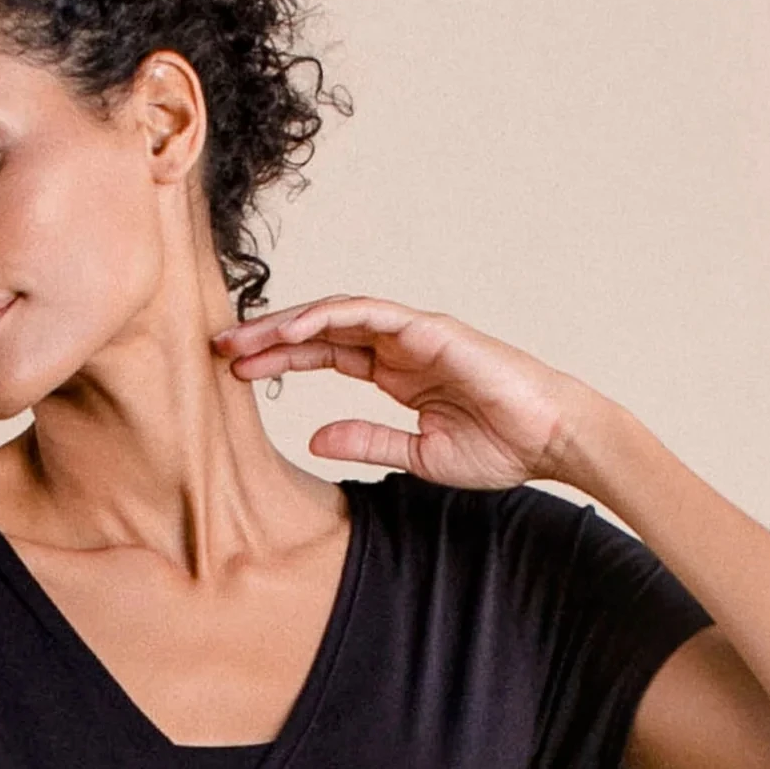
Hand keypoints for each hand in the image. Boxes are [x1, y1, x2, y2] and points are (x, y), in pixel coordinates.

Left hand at [211, 294, 600, 489]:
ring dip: (287, 323)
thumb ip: (366, 441)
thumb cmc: (498, 448)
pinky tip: (291, 329)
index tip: (236, 371)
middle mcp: (399, 346)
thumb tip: (312, 439)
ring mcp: (414, 333)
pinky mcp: (430, 329)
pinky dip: (328, 317)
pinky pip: (369, 313)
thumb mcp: (417, 455)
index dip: (280, 360)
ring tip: (243, 338)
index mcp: (395, 374)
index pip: (324, 356)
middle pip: (320, 331)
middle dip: (268, 337)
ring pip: (336, 315)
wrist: (549, 441)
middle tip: (219, 347)